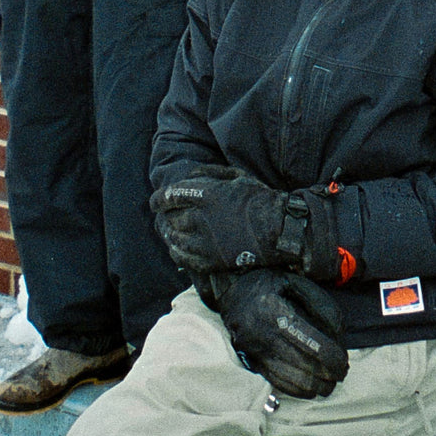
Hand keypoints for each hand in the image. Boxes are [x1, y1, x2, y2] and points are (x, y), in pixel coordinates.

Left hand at [151, 164, 337, 278]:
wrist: (280, 231)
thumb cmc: (260, 200)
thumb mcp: (237, 176)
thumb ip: (210, 173)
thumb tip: (189, 176)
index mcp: (207, 195)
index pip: (170, 196)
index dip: (158, 199)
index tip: (155, 202)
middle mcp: (201, 218)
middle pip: (170, 218)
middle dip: (165, 216)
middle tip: (165, 217)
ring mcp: (204, 242)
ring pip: (174, 238)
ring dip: (169, 234)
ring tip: (170, 232)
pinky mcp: (211, 261)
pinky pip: (183, 258)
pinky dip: (176, 252)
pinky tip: (177, 249)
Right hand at [197, 268, 348, 398]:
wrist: (232, 292)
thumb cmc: (269, 285)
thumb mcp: (296, 283)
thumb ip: (321, 305)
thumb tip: (338, 335)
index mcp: (275, 312)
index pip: (312, 344)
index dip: (333, 358)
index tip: (343, 361)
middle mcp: (263, 336)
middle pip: (306, 367)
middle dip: (330, 375)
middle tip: (341, 372)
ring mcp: (256, 353)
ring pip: (294, 381)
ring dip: (318, 386)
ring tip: (330, 381)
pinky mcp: (253, 363)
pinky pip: (280, 385)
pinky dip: (300, 390)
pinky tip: (313, 386)